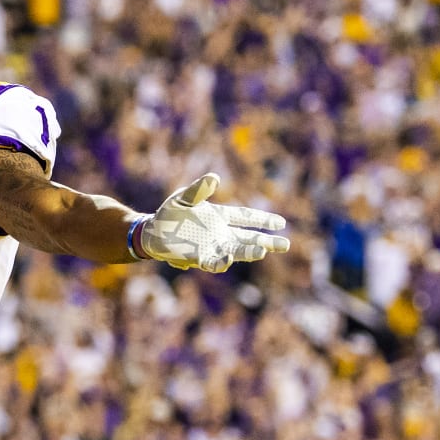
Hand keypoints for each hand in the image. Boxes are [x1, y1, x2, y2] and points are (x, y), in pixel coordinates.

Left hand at [136, 173, 289, 271]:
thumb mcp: (184, 198)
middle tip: (286, 245)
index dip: (263, 219)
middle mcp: (220, 234)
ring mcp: (212, 247)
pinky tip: (228, 260)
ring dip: (248, 251)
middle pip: (248, 238)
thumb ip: (199, 190)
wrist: (153, 233)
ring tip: (262, 251)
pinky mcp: (200, 257)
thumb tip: (214, 177)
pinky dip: (221, 262)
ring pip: (235, 251)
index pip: (246, 217)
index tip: (281, 223)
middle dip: (266, 241)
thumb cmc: (170, 213)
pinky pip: (214, 262)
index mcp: (219, 216)